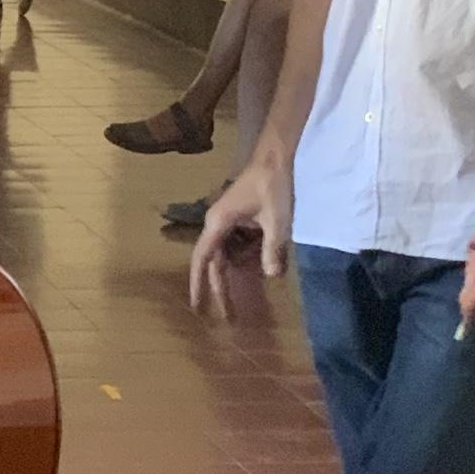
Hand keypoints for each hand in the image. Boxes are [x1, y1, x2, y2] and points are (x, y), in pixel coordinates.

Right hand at [189, 140, 293, 317]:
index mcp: (219, 223)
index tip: (197, 307)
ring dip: (243, 268)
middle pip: (217, 262)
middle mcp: (219, 224)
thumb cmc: (273, 184)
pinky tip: (268, 258)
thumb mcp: (277, 219)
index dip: (198, 284)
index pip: (203, 259)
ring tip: (259, 279)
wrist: (277, 156)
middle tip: (230, 317)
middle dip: (222, 288)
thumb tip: (271, 276)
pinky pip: (241, 244)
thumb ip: (272, 249)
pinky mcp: (242, 218)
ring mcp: (230, 221)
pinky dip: (252, 254)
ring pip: (231, 254)